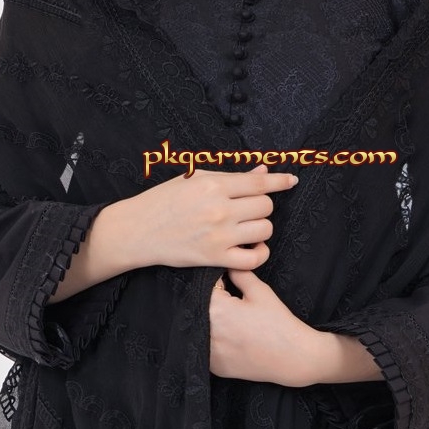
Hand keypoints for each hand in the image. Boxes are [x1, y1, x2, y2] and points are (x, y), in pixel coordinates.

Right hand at [134, 163, 298, 270]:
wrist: (138, 230)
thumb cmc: (164, 200)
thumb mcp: (196, 180)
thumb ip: (232, 176)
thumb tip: (263, 170)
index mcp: (214, 186)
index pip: (259, 182)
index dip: (280, 180)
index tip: (291, 180)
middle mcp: (220, 210)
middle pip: (266, 207)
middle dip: (263, 206)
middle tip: (249, 208)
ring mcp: (219, 236)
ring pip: (264, 230)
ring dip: (260, 228)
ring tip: (247, 228)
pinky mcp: (215, 258)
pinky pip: (254, 259)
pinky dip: (259, 254)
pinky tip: (251, 247)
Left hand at [208, 267, 320, 386]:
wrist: (293, 358)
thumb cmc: (278, 323)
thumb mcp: (260, 291)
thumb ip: (239, 274)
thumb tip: (226, 266)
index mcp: (217, 309)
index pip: (205, 288)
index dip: (217, 285)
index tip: (228, 286)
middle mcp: (208, 332)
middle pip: (199, 310)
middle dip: (212, 304)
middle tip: (233, 306)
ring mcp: (210, 352)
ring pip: (200, 330)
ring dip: (210, 324)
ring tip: (234, 323)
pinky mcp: (215, 367)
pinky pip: (207, 349)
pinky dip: (214, 342)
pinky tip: (232, 339)